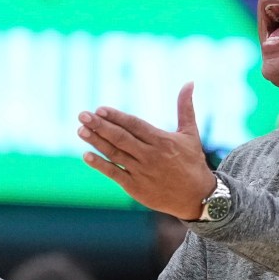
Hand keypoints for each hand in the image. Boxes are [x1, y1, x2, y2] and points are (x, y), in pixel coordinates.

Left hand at [77, 82, 215, 219]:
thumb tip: (189, 82)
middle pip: (121, 138)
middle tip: (82, 115)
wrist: (197, 197)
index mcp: (161, 140)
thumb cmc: (192, 163)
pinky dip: (100, 165)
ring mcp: (141, 172)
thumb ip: (185, 108)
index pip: (134, 125)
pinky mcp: (135, 187)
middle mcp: (150, 155)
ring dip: (96, 142)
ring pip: (115, 154)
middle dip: (100, 125)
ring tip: (81, 130)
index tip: (100, 108)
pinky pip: (114, 173)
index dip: (116, 117)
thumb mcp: (190, 133)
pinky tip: (86, 155)